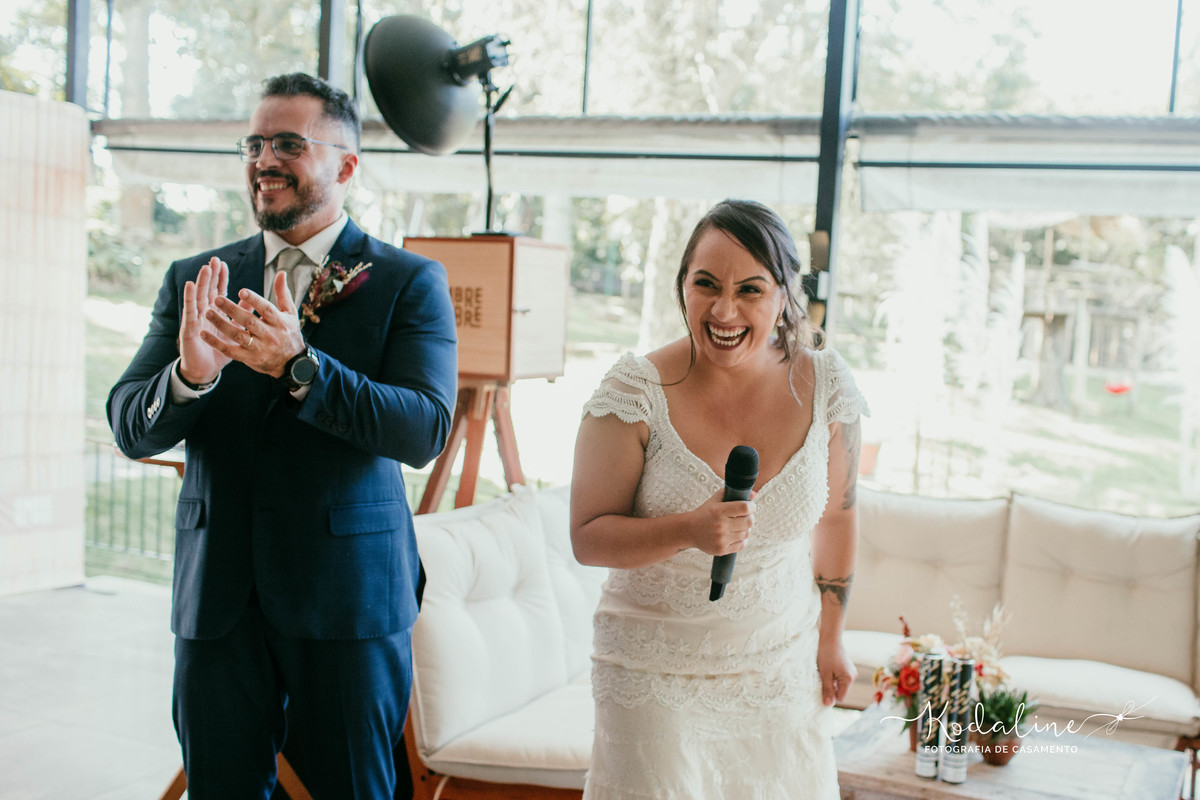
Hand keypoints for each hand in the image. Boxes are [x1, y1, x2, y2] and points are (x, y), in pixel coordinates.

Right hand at [179, 258, 232, 384]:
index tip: (224, 264)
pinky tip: (190, 285)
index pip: (218, 292)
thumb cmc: (219, 350)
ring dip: (202, 282)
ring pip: (199, 297)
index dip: (220, 278)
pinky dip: (190, 297)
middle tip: (214, 260)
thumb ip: (241, 316)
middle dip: (211, 275)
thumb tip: (252, 302)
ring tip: (206, 268)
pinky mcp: (189, 327)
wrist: (205, 369)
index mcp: (215, 313)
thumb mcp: (234, 331)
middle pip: (208, 290)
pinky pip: (190, 310)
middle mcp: (204, 313)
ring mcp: (195, 319)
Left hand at [201, 269, 305, 378]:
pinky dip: (216, 343)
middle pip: (249, 322)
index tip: (241, 291)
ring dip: (221, 324)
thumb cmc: (289, 332)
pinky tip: (203, 334)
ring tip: (206, 313)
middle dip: (232, 310)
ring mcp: (259, 348)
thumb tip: (281, 272)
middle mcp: (269, 335)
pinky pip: (230, 351)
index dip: (254, 300)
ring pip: (237, 335)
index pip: (266, 309)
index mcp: (279, 322)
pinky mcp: (249, 358)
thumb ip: (282, 293)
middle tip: (216, 298)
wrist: (292, 363)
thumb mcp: (290, 313)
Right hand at [688, 489, 755, 555]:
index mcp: (719, 511)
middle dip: (750, 517)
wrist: (689, 531)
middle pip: (749, 522)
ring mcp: (721, 539)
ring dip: (746, 529)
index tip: (751, 506)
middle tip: (746, 516)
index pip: (745, 507)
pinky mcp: (722, 549)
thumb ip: (733, 493)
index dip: (752, 506)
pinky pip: (742, 544)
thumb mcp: (715, 500)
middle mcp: (721, 525)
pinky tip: (736, 534)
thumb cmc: (705, 513)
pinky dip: (742, 539)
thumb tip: (754, 494)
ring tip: (740, 525)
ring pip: (746, 533)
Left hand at [816, 635, 856, 706]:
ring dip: (831, 682)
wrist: (830, 638)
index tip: (821, 688)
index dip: (830, 696)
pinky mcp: (848, 668)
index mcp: (849, 679)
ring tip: (825, 672)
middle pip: (841, 691)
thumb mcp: (824, 674)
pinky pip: (840, 678)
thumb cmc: (826, 655)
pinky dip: (833, 677)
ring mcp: (851, 671)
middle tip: (822, 678)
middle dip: (831, 688)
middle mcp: (853, 676)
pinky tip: (828, 669)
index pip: (840, 697)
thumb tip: (828, 705)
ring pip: (840, 685)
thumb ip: (827, 690)